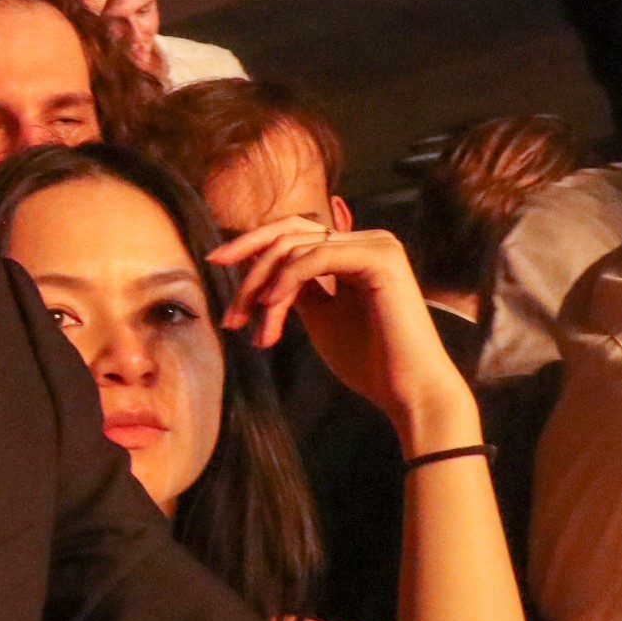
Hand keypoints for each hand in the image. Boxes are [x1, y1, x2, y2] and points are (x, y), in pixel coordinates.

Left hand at [208, 218, 478, 451]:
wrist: (406, 391)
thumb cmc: (367, 360)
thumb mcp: (318, 315)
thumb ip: (293, 285)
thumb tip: (256, 262)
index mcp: (355, 249)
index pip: (293, 231)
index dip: (251, 243)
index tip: (215, 263)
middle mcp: (369, 239)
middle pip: (289, 230)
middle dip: (247, 256)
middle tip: (219, 285)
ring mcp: (378, 245)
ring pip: (295, 247)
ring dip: (261, 286)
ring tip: (248, 324)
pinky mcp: (382, 259)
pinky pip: (314, 259)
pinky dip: (284, 282)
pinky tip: (269, 309)